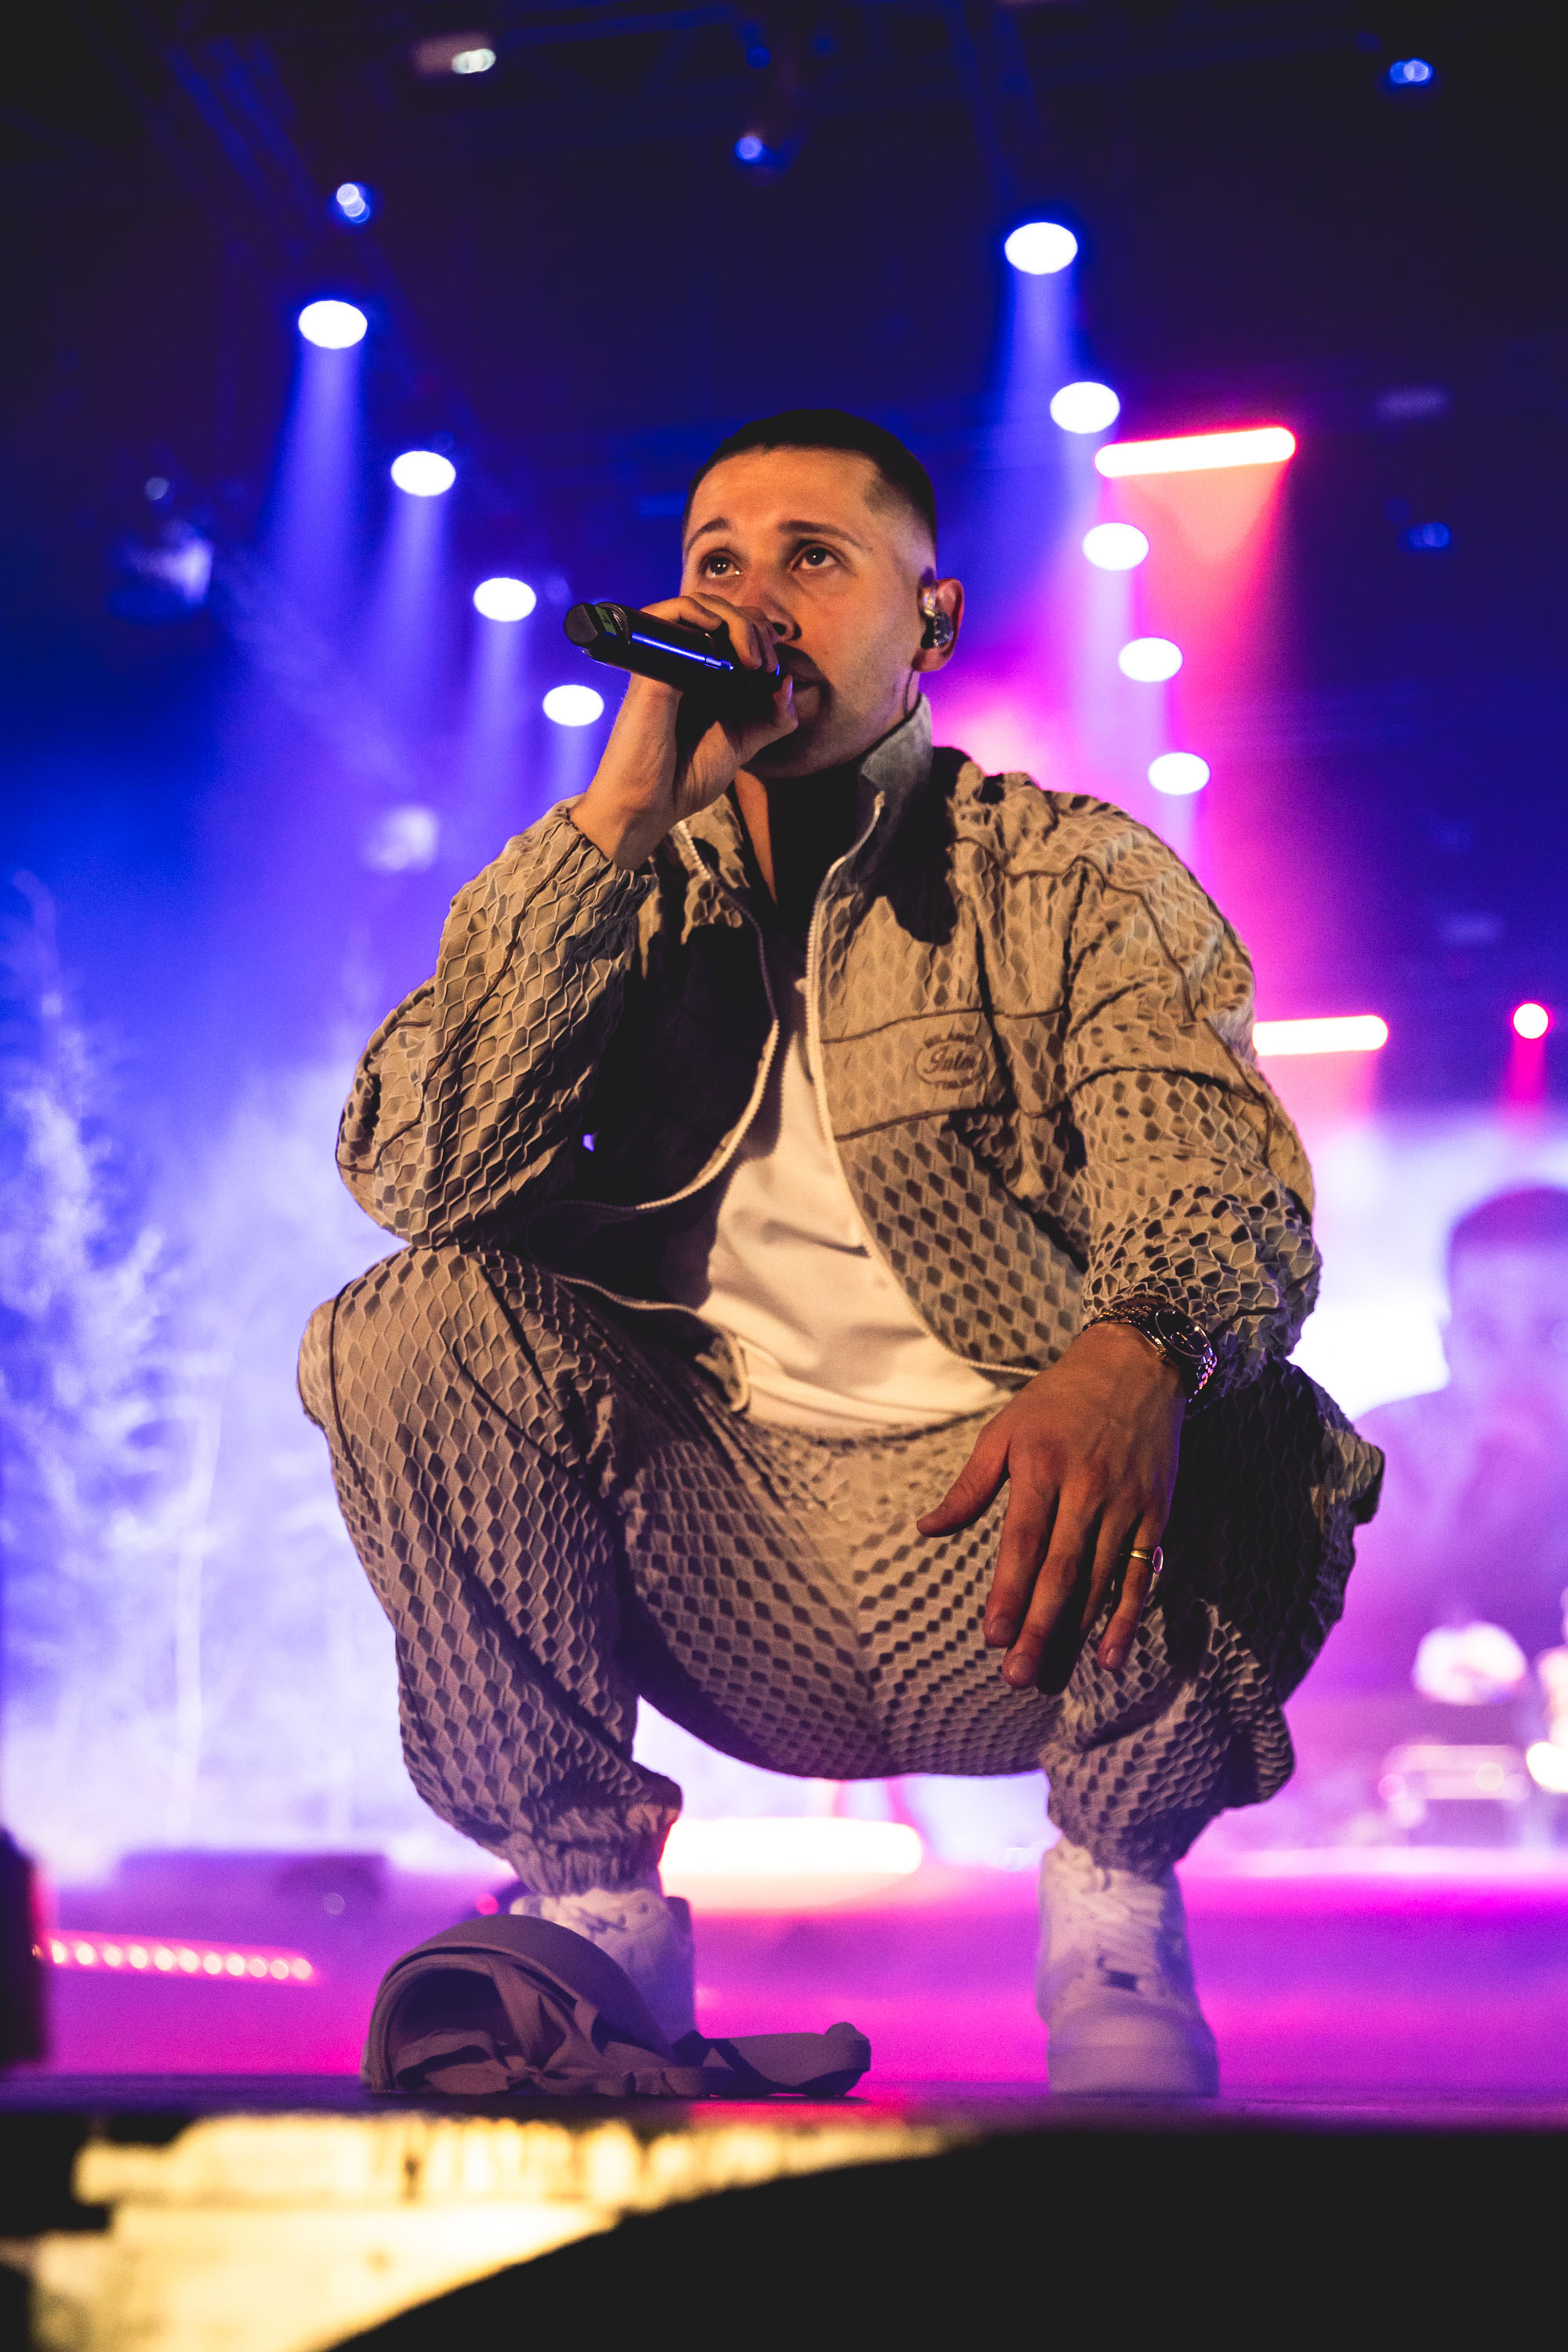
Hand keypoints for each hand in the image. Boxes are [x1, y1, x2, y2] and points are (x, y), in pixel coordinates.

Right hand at [570, 594, 797, 867]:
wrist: (649, 805)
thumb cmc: (684, 779)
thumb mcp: (743, 746)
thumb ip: (771, 719)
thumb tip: (787, 681)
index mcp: (705, 677)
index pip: (736, 629)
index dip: (763, 637)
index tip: (774, 673)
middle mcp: (683, 663)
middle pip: (722, 611)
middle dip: (756, 628)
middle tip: (765, 665)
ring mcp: (665, 660)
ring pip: (699, 606)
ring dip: (736, 621)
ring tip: (752, 659)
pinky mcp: (650, 665)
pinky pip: (668, 614)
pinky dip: (697, 610)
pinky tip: (719, 629)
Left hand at [916, 1323, 1185, 1691]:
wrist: (1136, 1365)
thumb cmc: (1059, 1399)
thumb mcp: (1005, 1430)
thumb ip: (970, 1485)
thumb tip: (928, 1529)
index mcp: (1043, 1467)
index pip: (1023, 1542)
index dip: (1008, 1591)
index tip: (991, 1634)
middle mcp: (1088, 1489)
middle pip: (1062, 1571)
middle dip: (1038, 1626)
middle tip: (1016, 1675)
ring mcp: (1126, 1504)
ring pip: (1100, 1580)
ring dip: (1075, 1632)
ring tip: (1047, 1672)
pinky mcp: (1156, 1513)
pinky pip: (1141, 1575)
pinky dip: (1127, 1617)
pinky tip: (1109, 1656)